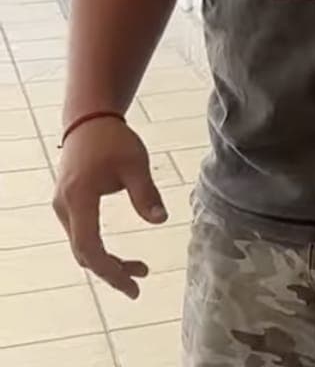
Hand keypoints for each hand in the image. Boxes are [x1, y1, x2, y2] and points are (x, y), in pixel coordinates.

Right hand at [52, 116, 167, 297]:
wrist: (89, 121)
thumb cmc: (113, 140)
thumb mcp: (135, 163)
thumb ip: (146, 193)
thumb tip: (161, 220)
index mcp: (79, 199)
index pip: (90, 247)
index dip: (110, 270)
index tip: (133, 284)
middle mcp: (64, 209)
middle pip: (84, 252)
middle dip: (112, 271)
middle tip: (140, 280)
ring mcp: (63, 208)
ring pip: (82, 246)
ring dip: (106, 261)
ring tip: (139, 268)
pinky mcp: (67, 205)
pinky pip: (81, 235)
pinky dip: (99, 248)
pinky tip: (118, 255)